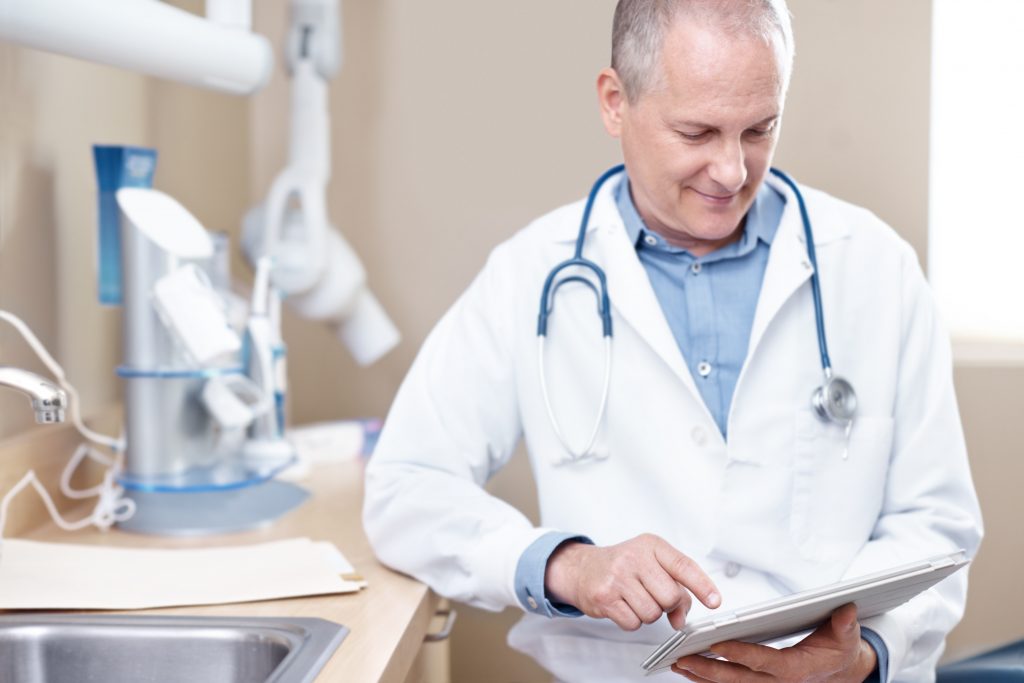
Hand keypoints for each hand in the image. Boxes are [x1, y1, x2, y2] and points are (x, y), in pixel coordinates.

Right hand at [544, 533, 720, 630]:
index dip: (702, 585)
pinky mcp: (604, 597)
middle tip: (654, 597)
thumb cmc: (622, 565)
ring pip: (653, 613)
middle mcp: (634, 557)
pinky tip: (623, 606)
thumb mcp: (650, 564)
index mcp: (651, 545)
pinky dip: (632, 620)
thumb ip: (674, 587)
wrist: (582, 568)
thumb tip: (681, 619)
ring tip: (634, 598)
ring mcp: (617, 577)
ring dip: (648, 613)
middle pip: (670, 596)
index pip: (683, 566)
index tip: (714, 601)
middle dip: (667, 604)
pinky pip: (634, 623)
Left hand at [672, 603, 876, 681]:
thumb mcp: (846, 637)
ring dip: (701, 676)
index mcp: (794, 669)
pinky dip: (708, 680)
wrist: (841, 672)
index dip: (739, 653)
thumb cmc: (838, 652)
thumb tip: (846, 610)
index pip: (761, 661)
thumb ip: (845, 625)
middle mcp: (776, 682)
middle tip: (682, 658)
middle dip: (707, 669)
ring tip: (677, 664)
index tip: (717, 644)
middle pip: (736, 678)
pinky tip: (689, 670)